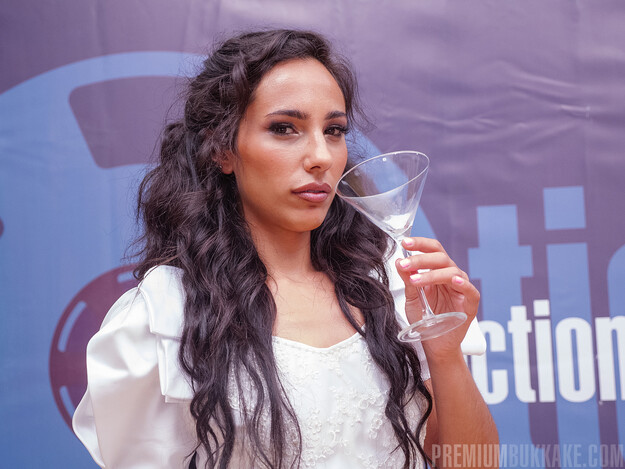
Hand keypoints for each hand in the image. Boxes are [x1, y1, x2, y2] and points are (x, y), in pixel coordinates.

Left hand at [394, 237, 479, 361]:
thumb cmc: (425, 321)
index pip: (432, 251)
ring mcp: (462, 289)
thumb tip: (400, 261)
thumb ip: (408, 281)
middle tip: (405, 263)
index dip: (420, 244)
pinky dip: (462, 284)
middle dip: (421, 258)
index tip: (405, 243)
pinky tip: (454, 281)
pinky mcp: (470, 304)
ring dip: (431, 273)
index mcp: (438, 271)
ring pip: (451, 272)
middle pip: (441, 258)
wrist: (435, 345)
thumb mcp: (412, 299)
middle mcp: (451, 276)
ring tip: (415, 279)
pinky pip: (470, 290)